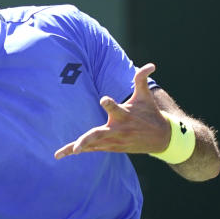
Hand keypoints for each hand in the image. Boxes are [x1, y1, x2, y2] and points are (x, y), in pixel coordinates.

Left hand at [54, 64, 171, 158]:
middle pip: (98, 135)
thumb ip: (141, 79)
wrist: (160, 138)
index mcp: (124, 115)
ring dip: (76, 148)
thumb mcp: (145, 96)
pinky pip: (92, 149)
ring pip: (92, 145)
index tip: (103, 99)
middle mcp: (117, 129)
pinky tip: (63, 153)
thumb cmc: (149, 113)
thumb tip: (151, 65)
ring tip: (59, 154)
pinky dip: (79, 149)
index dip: (109, 103)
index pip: (114, 108)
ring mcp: (113, 141)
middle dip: (87, 140)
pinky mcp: (111, 147)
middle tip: (77, 149)